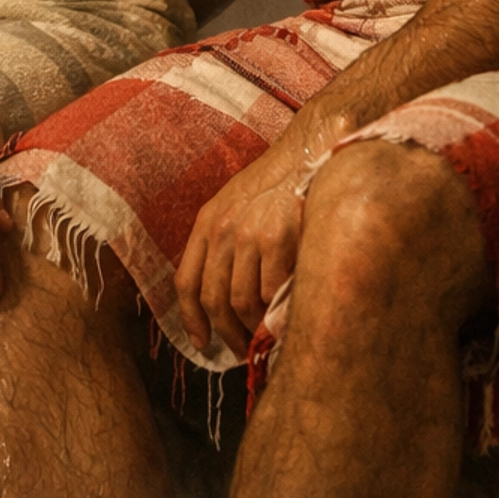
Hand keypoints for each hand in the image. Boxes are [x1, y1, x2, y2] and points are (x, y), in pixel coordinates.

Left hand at [176, 138, 309, 360]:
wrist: (311, 149)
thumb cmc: (279, 180)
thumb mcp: (238, 202)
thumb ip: (227, 242)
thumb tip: (226, 298)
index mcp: (208, 220)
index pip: (187, 281)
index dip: (191, 319)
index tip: (202, 342)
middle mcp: (223, 228)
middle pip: (214, 299)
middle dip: (228, 333)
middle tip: (244, 348)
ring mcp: (249, 233)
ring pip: (242, 302)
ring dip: (253, 329)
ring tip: (266, 338)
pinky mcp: (278, 238)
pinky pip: (271, 292)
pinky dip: (277, 311)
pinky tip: (285, 314)